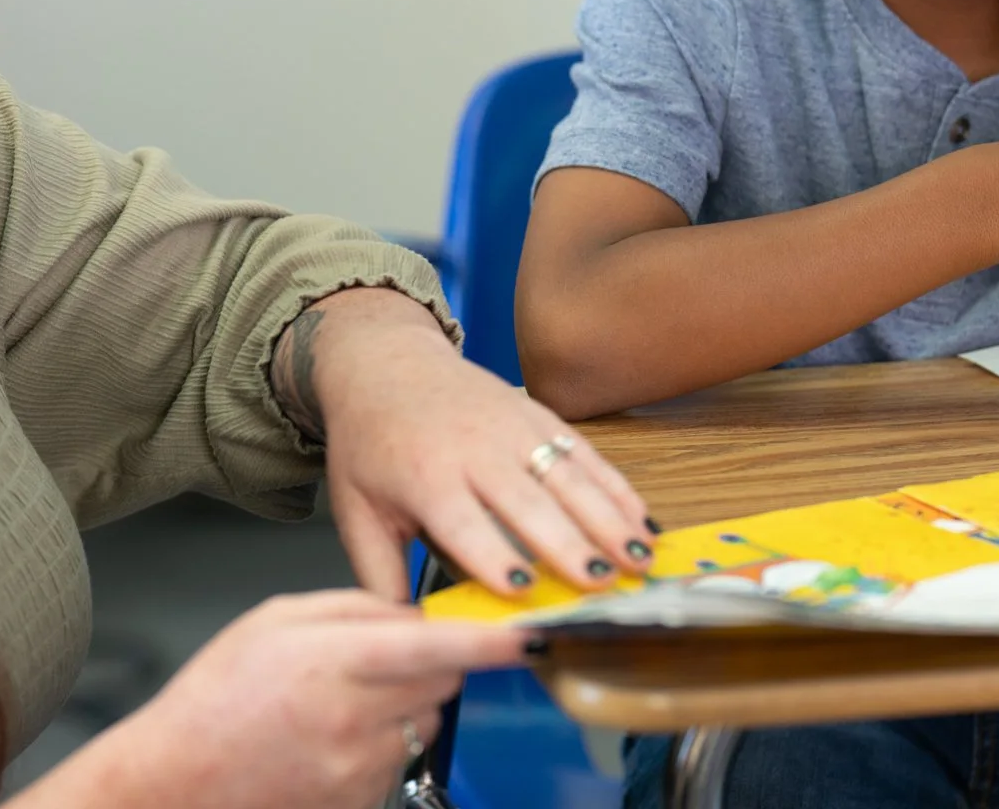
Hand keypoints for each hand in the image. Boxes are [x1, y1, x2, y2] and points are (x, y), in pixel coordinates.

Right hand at [46, 591, 525, 808]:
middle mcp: (355, 718)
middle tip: (378, 653)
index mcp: (333, 662)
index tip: (535, 631)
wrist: (178, 782)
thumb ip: (353, 607)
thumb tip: (412, 612)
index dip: (493, 640)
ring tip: (338, 700)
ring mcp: (363, 767)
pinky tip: (331, 735)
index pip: (435, 646)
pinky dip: (384, 737)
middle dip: (432, 656)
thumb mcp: (274, 620)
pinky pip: (403, 753)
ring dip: (406, 699)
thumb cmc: (216, 697)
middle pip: (444, 677)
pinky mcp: (364, 799)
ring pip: (426, 714)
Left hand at [278, 288, 657, 596]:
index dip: (493, 556)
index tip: (522, 591)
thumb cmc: (371, 445)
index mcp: (425, 478)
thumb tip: (404, 636)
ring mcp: (512, 428)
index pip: (464, 522)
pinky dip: (617, 488)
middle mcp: (475, 450)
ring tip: (639, 560)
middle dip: (568, 545)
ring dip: (608, 519)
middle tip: (601, 587)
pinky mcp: (538, 415)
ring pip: (568, 476)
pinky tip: (643, 522)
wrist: (385, 363)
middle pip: (528, 502)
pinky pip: (584, 453)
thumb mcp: (356, 510)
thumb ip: (379, 575)